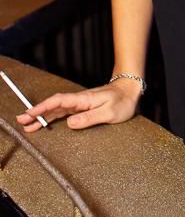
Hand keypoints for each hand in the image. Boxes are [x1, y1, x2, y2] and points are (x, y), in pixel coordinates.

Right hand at [15, 78, 142, 132]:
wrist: (131, 91)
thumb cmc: (123, 101)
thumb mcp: (109, 112)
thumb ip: (89, 118)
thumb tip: (70, 124)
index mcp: (83, 100)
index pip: (59, 102)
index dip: (43, 107)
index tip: (30, 113)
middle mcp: (79, 101)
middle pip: (53, 106)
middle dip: (36, 112)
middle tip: (21, 121)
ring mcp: (80, 104)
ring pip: (57, 110)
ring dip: (42, 116)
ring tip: (28, 125)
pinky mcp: (83, 108)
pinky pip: (63, 112)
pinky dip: (52, 117)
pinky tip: (44, 122)